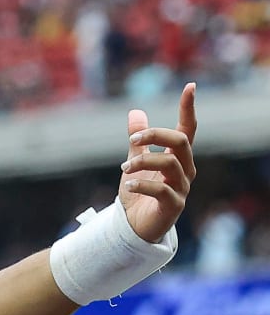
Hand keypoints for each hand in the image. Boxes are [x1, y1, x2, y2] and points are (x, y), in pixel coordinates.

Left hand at [119, 83, 196, 243]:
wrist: (134, 227)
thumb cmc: (139, 194)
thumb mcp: (135, 162)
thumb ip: (138, 141)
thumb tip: (135, 112)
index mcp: (178, 157)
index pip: (187, 129)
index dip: (189, 108)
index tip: (189, 87)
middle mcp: (185, 170)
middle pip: (180, 141)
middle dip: (155, 135)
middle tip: (132, 141)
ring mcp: (182, 188)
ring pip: (170, 163)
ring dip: (143, 161)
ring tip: (124, 170)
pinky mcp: (174, 205)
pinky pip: (163, 190)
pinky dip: (143, 185)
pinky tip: (129, 184)